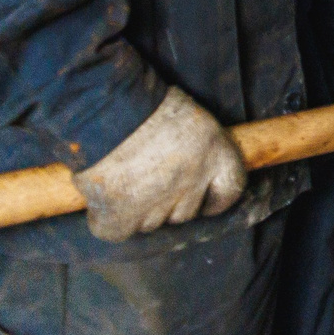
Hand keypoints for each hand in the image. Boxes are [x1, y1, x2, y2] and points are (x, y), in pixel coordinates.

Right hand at [72, 86, 248, 242]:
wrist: (108, 110)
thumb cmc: (146, 104)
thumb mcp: (187, 114)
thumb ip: (194, 146)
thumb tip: (187, 162)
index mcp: (216, 153)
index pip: (230, 190)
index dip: (214, 197)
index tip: (201, 196)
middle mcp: (192, 183)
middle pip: (185, 212)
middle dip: (168, 202)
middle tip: (146, 177)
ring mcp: (158, 206)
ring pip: (151, 223)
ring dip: (138, 209)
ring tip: (122, 177)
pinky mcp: (122, 219)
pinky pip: (118, 230)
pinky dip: (108, 218)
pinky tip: (103, 195)